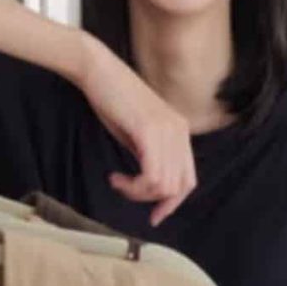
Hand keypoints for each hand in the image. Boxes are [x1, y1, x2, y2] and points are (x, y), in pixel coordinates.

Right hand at [78, 37, 196, 226]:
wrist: (97, 70)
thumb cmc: (111, 97)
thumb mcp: (135, 132)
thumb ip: (149, 154)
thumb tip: (149, 182)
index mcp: (180, 131)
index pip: (188, 179)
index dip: (172, 203)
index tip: (154, 215)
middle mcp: (179, 131)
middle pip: (180, 187)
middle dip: (153, 200)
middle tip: (127, 192)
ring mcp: (167, 130)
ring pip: (164, 185)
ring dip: (138, 193)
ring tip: (118, 181)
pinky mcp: (149, 131)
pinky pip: (152, 176)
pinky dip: (133, 186)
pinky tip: (116, 177)